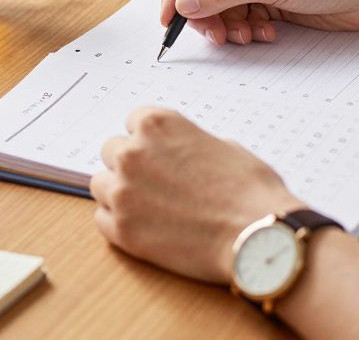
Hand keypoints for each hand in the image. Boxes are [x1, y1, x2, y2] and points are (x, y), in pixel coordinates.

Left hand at [89, 107, 305, 283]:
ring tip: (149, 208)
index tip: (157, 153)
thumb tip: (180, 153)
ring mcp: (122, 192)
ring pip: (101, 185)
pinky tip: (145, 227)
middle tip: (154, 183)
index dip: (147, 139)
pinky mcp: (121, 230)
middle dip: (130, 164)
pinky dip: (119, 222)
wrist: (257, 236)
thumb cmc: (250, 191)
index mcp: (158, 124)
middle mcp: (132, 152)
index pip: (132, 121)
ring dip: (119, 192)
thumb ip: (189, 144)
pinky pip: (102, 218)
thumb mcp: (224, 146)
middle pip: (111, 151)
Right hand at [161, 0, 358, 44]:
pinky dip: (249, 31)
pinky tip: (267, 34)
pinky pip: (244, 21)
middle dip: (207, 16)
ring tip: (248, 36)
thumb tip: (184, 3)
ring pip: (224, 11)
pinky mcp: (272, 5)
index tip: (170, 18)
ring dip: (230, 27)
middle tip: (217, 37)